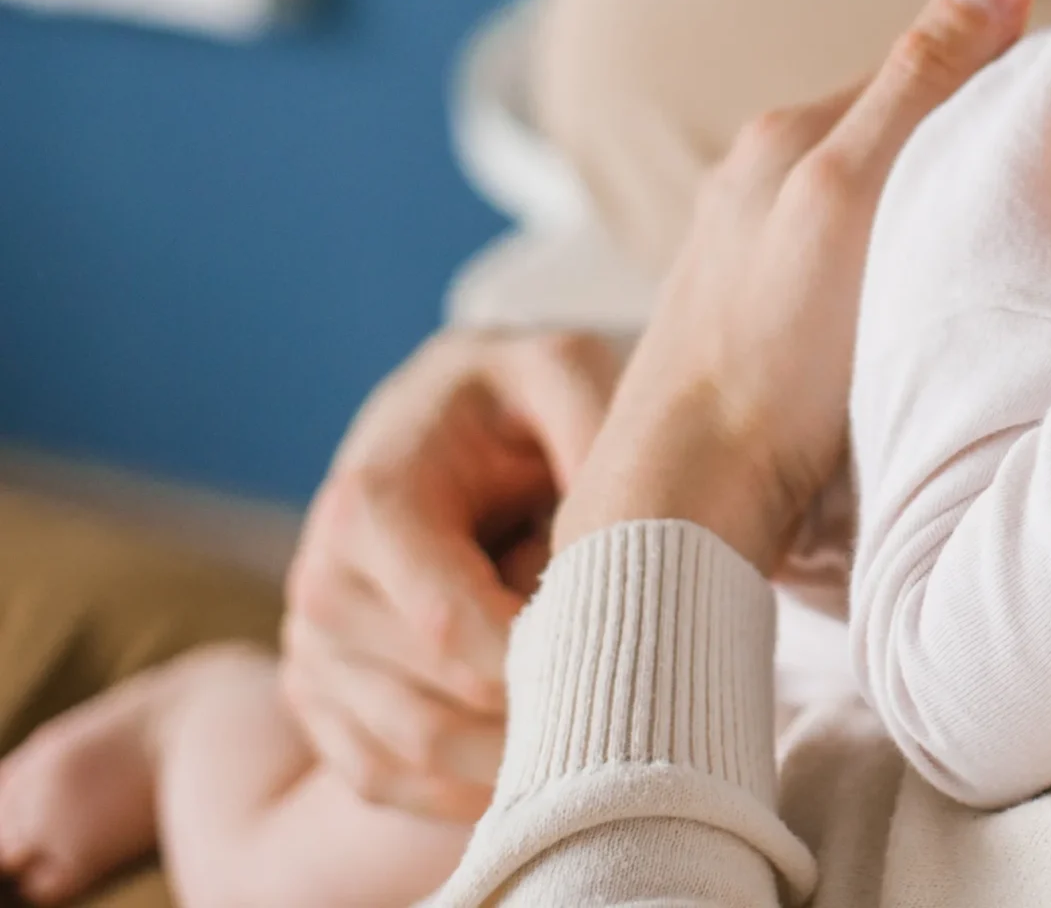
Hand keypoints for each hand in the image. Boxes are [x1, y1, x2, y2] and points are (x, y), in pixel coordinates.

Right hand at [281, 325, 618, 819]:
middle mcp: (322, 582)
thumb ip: (591, 418)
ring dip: (504, 763)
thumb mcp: (559, 370)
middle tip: (625, 711)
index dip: (533, 660)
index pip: (444, 622)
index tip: (617, 662)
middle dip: (534, 713)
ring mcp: (312, 648)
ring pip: (406, 751)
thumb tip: (621, 513)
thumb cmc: (516, 398)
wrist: (446, 417)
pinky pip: (379, 776)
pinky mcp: (321, 695)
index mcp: (370, 502)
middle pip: (430, 700)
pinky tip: (534, 772)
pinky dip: (456, 793)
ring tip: (594, 739)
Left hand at [552, 0, 1032, 571]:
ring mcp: (742, 256)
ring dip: (921, 218)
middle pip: (885, 139)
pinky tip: (908, 314)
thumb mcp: (858, 191)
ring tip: (986, 256)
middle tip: (1044, 190)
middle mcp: (750, 184)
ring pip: (861, 208)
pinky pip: (836, 269)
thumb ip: (923, 79)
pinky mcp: (745, 325)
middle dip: (955, 152)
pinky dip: (883, 272)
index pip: (912, 71)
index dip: (990, 81)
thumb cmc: (772, 350)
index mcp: (781, 138)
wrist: (685, 498)